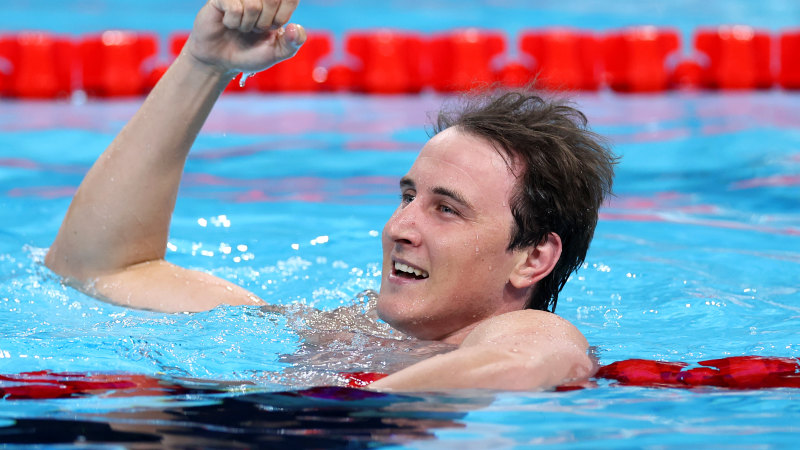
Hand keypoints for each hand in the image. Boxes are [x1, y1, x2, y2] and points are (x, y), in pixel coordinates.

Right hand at [187, 0, 305, 74]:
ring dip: (247, 25)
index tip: (271, 29)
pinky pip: (234, 8)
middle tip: (255, 30)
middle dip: (264, 24)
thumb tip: (295, 27)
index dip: (280, 20)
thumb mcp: (277, 52)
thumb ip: (294, 42)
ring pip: (253, 5)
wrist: (221, 61)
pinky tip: (229, 24)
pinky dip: (233, 23)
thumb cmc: (250, 54)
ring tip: (242, 28)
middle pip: (272, 0)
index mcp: (276, 2)